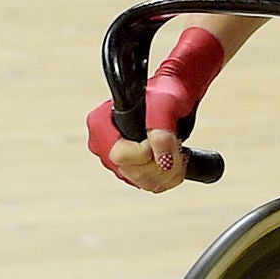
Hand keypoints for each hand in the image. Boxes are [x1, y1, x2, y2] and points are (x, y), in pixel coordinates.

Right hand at [86, 25, 225, 192]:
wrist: (174, 98)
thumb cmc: (165, 93)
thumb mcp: (165, 107)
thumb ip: (163, 133)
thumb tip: (164, 164)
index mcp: (100, 125)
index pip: (120, 156)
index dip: (146, 151)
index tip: (160, 135)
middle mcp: (103, 145)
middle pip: (133, 173)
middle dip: (162, 162)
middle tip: (177, 145)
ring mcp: (117, 160)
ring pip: (144, 182)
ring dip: (169, 171)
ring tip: (179, 151)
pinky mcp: (132, 169)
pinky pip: (151, 185)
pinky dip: (169, 176)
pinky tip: (176, 160)